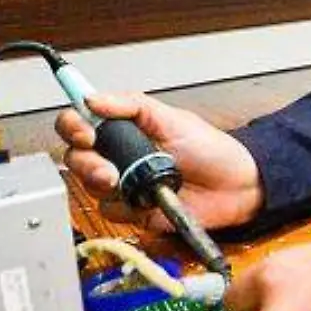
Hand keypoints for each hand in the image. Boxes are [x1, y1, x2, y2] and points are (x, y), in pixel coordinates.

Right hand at [54, 92, 262, 230]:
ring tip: (122, 181)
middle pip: (76, 157)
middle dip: (84, 161)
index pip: (80, 122)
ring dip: (100, 184)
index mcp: (124, 129)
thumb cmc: (212, 150)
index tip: (84, 132)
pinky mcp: (134, 211)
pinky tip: (142, 200)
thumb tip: (93, 98)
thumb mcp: (173, 118)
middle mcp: (118, 156)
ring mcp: (124, 184)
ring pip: (88, 186)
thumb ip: (132, 105)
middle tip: (106, 167)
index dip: (72, 126)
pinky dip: (123, 207)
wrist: (238, 186)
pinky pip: (111, 212)